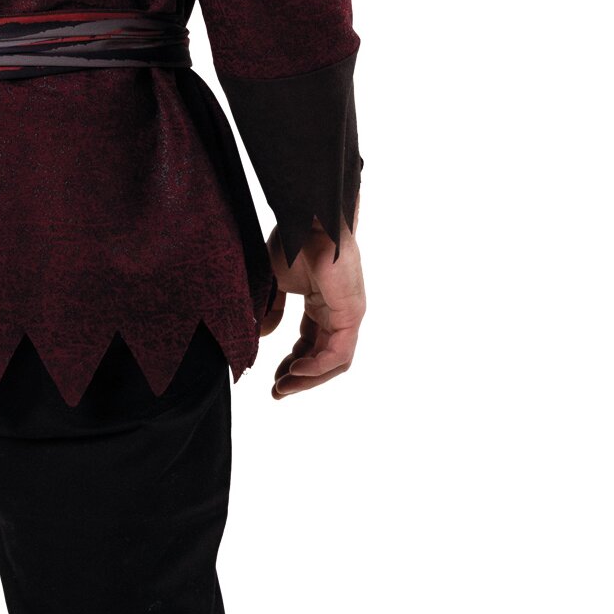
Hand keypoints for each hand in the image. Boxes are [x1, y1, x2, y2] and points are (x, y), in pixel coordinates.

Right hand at [259, 201, 365, 398]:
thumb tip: (261, 334)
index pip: (310, 344)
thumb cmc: (294, 241)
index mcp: (321, 304)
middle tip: (277, 392)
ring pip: (335, 361)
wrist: (308, 221)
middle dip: (299, 378)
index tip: (272, 380)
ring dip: (309, 379)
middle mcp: (339, 312)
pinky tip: (295, 370)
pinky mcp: (352, 314)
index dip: (290, 365)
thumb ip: (269, 310)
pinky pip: (338, 352)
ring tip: (284, 387)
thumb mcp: (274, 282)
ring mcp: (348, 314)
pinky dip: (317, 367)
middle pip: (324, 358)